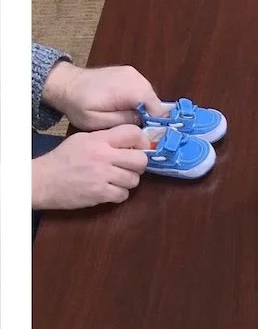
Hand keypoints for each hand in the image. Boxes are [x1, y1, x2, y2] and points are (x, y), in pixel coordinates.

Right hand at [31, 125, 150, 209]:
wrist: (44, 180)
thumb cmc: (63, 159)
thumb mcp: (82, 140)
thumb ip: (105, 139)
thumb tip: (129, 143)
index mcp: (98, 139)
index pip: (133, 133)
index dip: (141, 142)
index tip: (138, 148)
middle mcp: (103, 156)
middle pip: (140, 160)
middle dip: (138, 165)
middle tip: (129, 167)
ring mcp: (102, 176)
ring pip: (134, 180)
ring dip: (128, 181)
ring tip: (116, 180)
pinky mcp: (100, 193)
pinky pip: (124, 195)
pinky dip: (119, 194)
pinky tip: (109, 190)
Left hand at [42, 60, 168, 130]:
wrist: (66, 84)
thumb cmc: (79, 105)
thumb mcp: (98, 121)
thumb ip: (123, 121)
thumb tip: (144, 122)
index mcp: (126, 89)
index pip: (155, 107)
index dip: (155, 123)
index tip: (147, 134)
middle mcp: (133, 77)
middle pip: (155, 101)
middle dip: (150, 116)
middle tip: (137, 129)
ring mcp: (132, 73)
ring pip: (151, 96)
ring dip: (145, 109)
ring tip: (130, 119)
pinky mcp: (129, 73)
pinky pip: (143, 90)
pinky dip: (140, 100)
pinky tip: (127, 108)